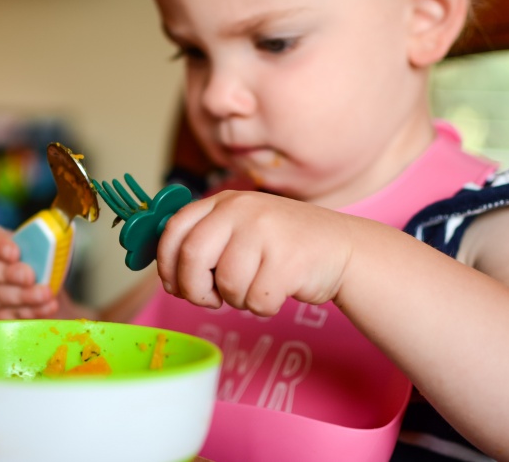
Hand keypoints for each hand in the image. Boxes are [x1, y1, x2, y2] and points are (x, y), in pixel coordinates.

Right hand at [0, 224, 58, 318]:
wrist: (29, 284)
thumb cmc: (29, 259)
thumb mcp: (32, 247)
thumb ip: (37, 246)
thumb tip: (49, 249)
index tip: (15, 253)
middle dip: (8, 274)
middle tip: (30, 276)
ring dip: (21, 297)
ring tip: (44, 295)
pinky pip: (4, 317)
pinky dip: (27, 313)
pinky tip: (45, 307)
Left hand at [156, 191, 353, 315]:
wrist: (342, 248)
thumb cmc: (282, 246)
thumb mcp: (241, 229)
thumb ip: (207, 241)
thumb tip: (168, 276)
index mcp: (224, 201)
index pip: (175, 229)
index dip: (166, 263)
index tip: (174, 285)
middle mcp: (242, 210)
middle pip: (193, 257)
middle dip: (194, 289)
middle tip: (209, 300)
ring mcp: (266, 232)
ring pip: (226, 284)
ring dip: (237, 299)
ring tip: (257, 286)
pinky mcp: (288, 260)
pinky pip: (256, 301)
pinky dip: (263, 307)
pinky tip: (278, 291)